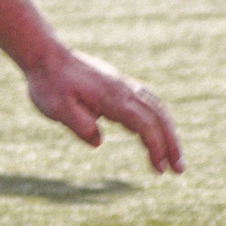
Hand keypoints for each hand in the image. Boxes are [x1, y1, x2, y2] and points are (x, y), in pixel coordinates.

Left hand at [25, 44, 182, 173]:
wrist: (45, 55)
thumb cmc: (49, 83)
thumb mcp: (57, 108)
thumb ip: (79, 124)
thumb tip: (98, 142)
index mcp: (112, 97)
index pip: (144, 124)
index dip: (156, 147)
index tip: (160, 170)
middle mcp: (124, 89)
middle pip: (159, 117)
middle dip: (172, 144)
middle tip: (179, 170)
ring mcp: (123, 86)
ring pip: (157, 109)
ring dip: (168, 133)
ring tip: (173, 158)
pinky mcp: (118, 86)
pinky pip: (147, 103)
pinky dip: (157, 121)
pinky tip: (154, 137)